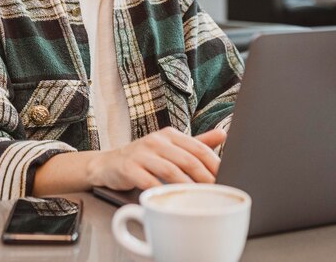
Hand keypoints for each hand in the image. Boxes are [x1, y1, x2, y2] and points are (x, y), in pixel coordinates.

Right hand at [86, 127, 227, 190]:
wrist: (107, 164)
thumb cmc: (144, 159)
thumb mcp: (170, 148)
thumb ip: (196, 144)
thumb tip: (223, 134)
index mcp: (170, 135)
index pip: (198, 148)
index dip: (215, 164)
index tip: (228, 178)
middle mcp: (156, 141)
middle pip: (187, 159)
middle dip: (205, 178)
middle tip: (217, 193)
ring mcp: (141, 153)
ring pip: (170, 170)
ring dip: (187, 187)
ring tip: (199, 199)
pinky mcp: (128, 168)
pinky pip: (148, 181)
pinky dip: (161, 192)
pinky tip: (170, 200)